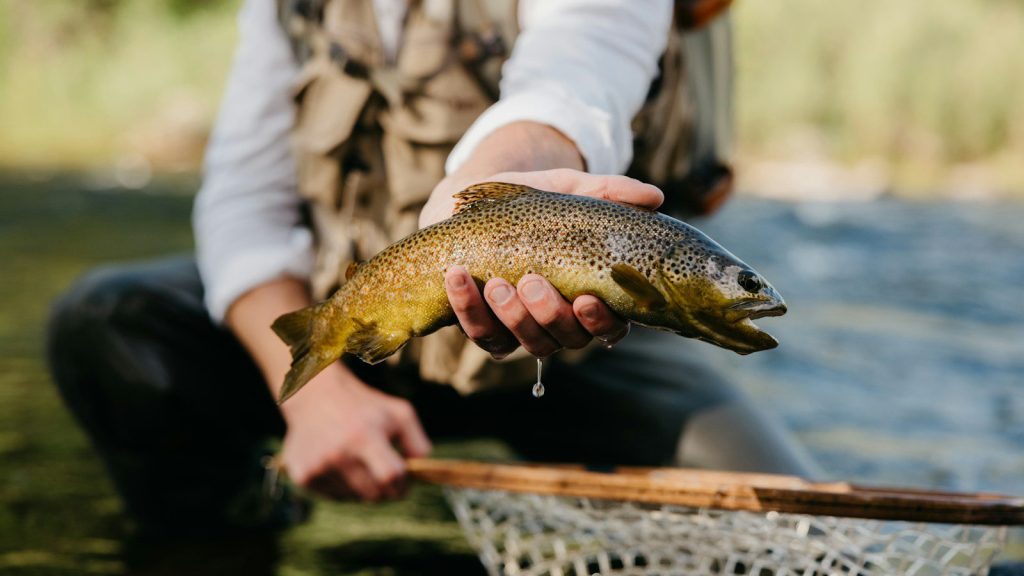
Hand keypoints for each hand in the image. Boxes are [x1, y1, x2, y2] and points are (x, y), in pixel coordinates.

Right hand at [279, 363, 431, 500]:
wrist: (315, 396)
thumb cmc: (364, 406)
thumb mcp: (399, 413)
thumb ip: (418, 443)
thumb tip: (422, 474)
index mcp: (364, 436)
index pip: (390, 477)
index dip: (402, 485)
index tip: (403, 482)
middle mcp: (338, 453)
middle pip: (374, 494)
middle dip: (385, 490)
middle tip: (384, 474)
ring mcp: (318, 466)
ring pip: (354, 498)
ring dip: (363, 488)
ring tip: (358, 461)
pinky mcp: (303, 476)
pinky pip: (335, 498)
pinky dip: (343, 487)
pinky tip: (340, 464)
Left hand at [430, 168, 662, 357]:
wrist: (475, 202)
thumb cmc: (533, 201)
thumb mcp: (569, 190)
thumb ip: (608, 192)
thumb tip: (654, 196)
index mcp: (592, 297)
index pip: (611, 326)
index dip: (601, 322)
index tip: (586, 299)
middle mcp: (561, 321)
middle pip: (566, 338)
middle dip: (549, 314)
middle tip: (531, 281)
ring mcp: (523, 329)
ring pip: (525, 342)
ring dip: (512, 317)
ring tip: (496, 284)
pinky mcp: (486, 327)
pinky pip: (481, 333)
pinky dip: (468, 309)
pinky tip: (458, 278)